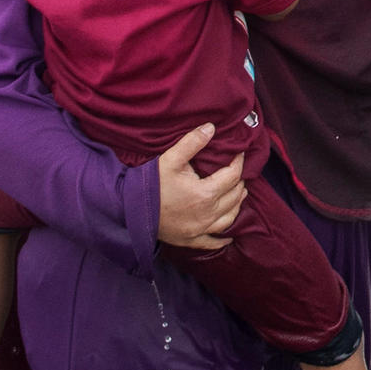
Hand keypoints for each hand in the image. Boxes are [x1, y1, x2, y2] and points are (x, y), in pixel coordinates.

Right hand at [153, 126, 244, 251]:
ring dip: (237, 205)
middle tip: (238, 172)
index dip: (239, 162)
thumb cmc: (151, 184)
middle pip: (235, 197)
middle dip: (239, 182)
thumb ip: (192, 142)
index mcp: (205, 193)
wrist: (130, 210)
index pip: (233, 176)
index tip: (240, 154)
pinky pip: (213, 241)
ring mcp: (200, 229)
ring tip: (239, 194)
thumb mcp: (171, 159)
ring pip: (229, 218)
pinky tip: (228, 237)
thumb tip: (212, 127)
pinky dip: (223, 239)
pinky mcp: (191, 240)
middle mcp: (208, 214)